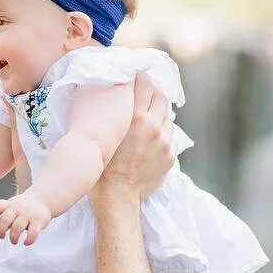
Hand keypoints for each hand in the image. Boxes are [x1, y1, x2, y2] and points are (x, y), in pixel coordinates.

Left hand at [0, 190, 52, 244]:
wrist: (43, 200)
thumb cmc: (23, 206)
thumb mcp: (11, 204)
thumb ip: (2, 212)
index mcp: (10, 205)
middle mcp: (18, 208)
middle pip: (5, 219)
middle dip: (1, 230)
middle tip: (2, 237)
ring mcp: (28, 214)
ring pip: (17, 228)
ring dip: (13, 237)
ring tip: (14, 241)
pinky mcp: (38, 221)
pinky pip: (32, 233)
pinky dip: (28, 240)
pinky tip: (26, 242)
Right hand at [98, 74, 171, 200]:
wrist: (117, 195)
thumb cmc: (102, 166)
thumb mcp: (105, 134)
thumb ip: (115, 115)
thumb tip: (116, 99)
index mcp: (134, 117)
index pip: (144, 84)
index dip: (140, 77)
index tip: (137, 76)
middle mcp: (152, 126)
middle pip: (161, 96)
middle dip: (153, 92)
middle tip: (145, 93)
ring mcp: (164, 141)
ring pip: (167, 116)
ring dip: (159, 113)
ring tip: (148, 118)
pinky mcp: (170, 155)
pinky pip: (170, 135)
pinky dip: (162, 132)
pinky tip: (152, 137)